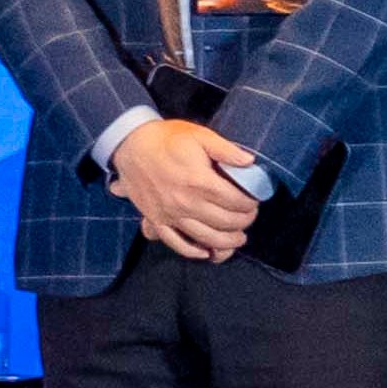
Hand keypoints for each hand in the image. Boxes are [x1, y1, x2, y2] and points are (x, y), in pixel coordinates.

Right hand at [112, 115, 262, 261]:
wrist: (132, 145)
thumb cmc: (167, 139)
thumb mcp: (200, 135)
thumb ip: (226, 149)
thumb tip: (250, 162)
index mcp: (200, 181)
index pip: (235, 201)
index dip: (250, 204)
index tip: (254, 201)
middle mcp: (187, 202)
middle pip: (225, 222)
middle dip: (244, 222)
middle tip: (249, 216)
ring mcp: (171, 214)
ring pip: (206, 238)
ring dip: (227, 242)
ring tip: (238, 238)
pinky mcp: (157, 220)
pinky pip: (177, 244)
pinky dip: (193, 252)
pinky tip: (206, 252)